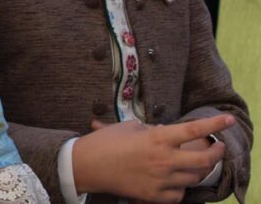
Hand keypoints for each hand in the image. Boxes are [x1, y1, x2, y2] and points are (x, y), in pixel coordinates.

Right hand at [72, 114, 231, 201]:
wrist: (87, 165)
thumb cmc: (106, 142)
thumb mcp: (130, 127)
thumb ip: (154, 130)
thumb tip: (168, 132)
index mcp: (157, 138)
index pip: (194, 130)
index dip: (215, 124)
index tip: (228, 119)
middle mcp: (163, 160)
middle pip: (205, 160)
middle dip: (217, 153)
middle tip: (218, 147)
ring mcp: (161, 180)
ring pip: (194, 178)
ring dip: (197, 169)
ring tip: (193, 163)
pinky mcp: (154, 196)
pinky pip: (179, 193)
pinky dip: (180, 186)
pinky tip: (174, 180)